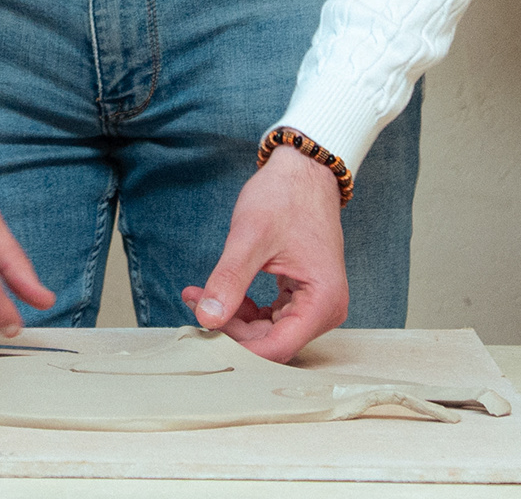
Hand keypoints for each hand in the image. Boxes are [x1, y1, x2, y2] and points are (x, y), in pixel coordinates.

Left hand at [186, 148, 347, 359]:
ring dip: (233, 319)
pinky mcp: (303, 296)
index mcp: (323, 302)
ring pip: (268, 332)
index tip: (204, 323)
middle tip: (195, 300)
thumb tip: (207, 318)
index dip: (237, 344)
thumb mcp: (250, 237)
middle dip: (230, 328)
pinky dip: (244, 309)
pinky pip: (271, 317)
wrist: (303, 171)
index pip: (276, 349)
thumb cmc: (284, 196)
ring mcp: (316, 304)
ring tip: (199, 293)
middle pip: (271, 343)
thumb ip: (230, 280)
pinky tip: (219, 291)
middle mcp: (326, 310)